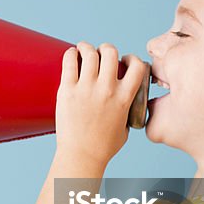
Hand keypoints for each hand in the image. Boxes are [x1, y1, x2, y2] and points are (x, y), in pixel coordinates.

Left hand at [55, 41, 145, 166]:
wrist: (81, 156)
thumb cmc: (103, 147)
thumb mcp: (125, 128)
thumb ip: (127, 111)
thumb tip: (126, 104)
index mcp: (123, 97)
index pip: (137, 66)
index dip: (132, 58)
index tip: (125, 61)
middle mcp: (106, 89)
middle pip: (110, 52)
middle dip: (107, 49)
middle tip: (100, 54)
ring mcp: (86, 88)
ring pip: (90, 52)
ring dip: (87, 47)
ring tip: (84, 49)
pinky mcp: (67, 90)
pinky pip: (69, 62)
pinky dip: (70, 53)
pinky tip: (71, 54)